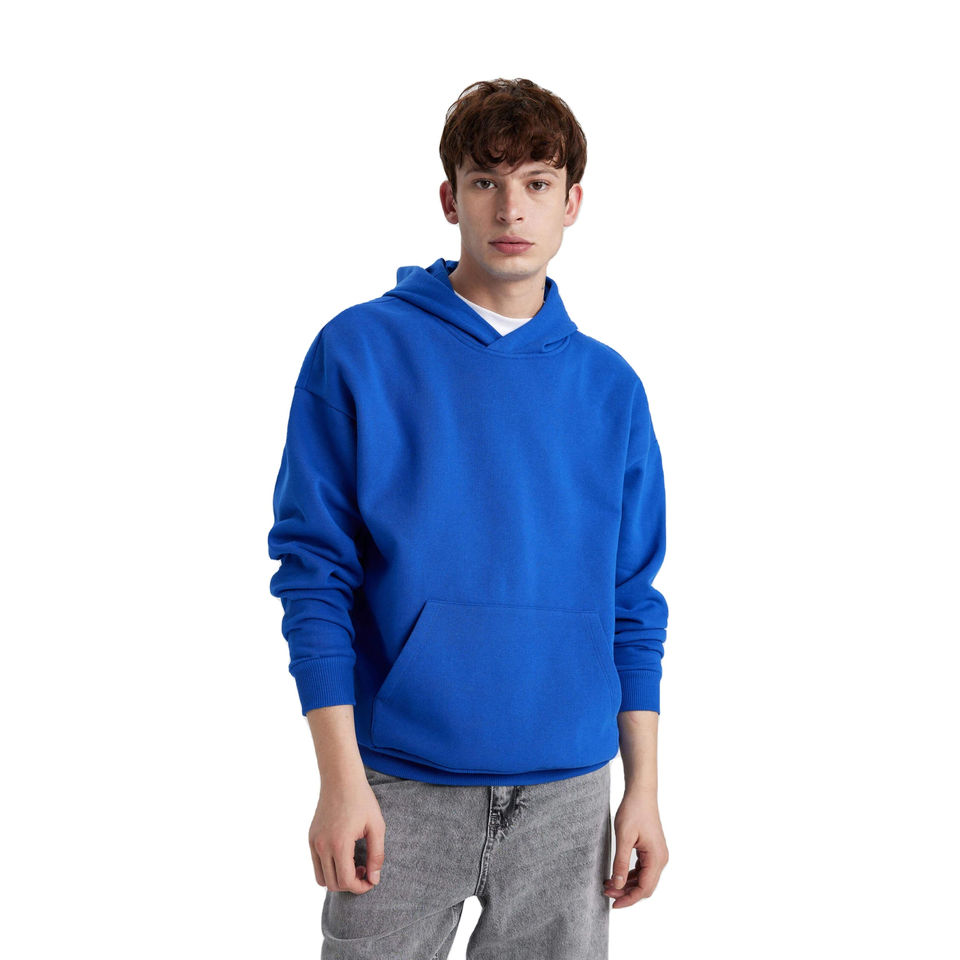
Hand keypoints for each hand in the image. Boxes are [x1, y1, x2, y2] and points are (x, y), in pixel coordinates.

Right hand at [309, 774, 385, 893]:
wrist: (341, 778)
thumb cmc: (362, 800)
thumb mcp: (376, 826)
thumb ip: (376, 855)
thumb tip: (374, 880)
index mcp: (339, 844)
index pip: (346, 881)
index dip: (361, 887)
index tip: (371, 880)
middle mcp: (322, 846)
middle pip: (333, 884)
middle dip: (351, 885)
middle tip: (365, 870)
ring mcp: (314, 842)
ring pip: (321, 879)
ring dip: (338, 879)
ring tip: (354, 864)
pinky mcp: (311, 838)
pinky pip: (316, 865)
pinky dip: (329, 869)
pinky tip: (344, 855)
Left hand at [602, 790, 667, 907]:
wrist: (641, 793)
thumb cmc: (633, 811)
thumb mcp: (623, 837)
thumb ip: (620, 862)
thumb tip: (617, 885)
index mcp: (657, 858)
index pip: (644, 888)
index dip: (629, 899)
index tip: (613, 904)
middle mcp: (661, 859)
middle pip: (645, 887)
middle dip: (626, 893)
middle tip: (606, 892)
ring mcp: (657, 855)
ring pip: (644, 879)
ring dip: (627, 885)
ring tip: (608, 884)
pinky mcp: (652, 851)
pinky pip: (642, 870)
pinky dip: (630, 875)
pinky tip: (616, 875)